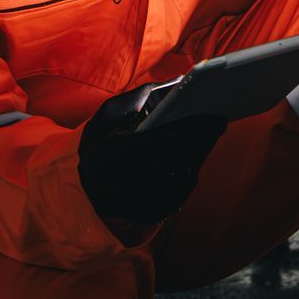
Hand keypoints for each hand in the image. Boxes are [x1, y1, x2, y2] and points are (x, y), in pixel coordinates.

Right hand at [78, 86, 226, 225]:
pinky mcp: (139, 216)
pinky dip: (186, 179)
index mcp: (104, 154)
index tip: (204, 116)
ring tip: (211, 136)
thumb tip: (182, 82)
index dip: (178, 130)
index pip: (148, 143)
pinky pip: (171, 201)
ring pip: (173, 185)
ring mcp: (128, 204)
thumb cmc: (101, 137)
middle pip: (167, 163)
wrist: (82, 179)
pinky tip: (197, 159)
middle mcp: (114, 183)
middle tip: (217, 123)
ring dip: (196, 159)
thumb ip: (145, 96)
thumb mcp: (113, 111)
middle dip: (196, 142)